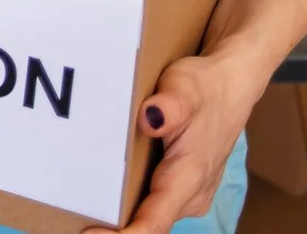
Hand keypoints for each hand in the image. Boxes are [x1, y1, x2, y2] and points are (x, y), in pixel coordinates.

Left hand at [87, 48, 273, 232]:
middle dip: (115, 229)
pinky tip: (104, 198)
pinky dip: (131, 208)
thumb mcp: (185, 88)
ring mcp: (188, 194)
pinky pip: (154, 206)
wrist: (230, 86)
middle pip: (149, 225)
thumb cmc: (205, 87)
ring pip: (151, 218)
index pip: (154, 223)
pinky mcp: (183, 187)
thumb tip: (150, 117)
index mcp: (189, 177)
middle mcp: (191, 195)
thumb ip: (170, 105)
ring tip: (83, 214)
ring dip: (122, 221)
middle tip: (75, 223)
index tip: (90, 233)